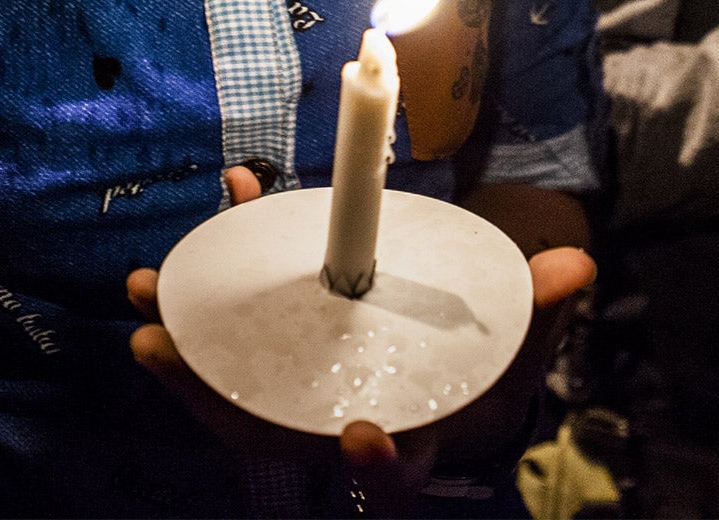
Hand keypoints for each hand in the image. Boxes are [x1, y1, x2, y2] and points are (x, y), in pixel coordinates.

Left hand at [128, 166, 595, 514]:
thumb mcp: (514, 352)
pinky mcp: (274, 378)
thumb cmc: (476, 379)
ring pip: (232, 397)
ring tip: (143, 294)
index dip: (378, 468)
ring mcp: (298, 414)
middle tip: (157, 346)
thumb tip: (576, 263)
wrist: (441, 398)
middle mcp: (339, 441)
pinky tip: (198, 238)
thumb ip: (538, 313)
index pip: (393, 481)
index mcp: (413, 446)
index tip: (361, 438)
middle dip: (209, 397)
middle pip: (272, 436)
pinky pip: (234, 348)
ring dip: (182, 349)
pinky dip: (212, 299)